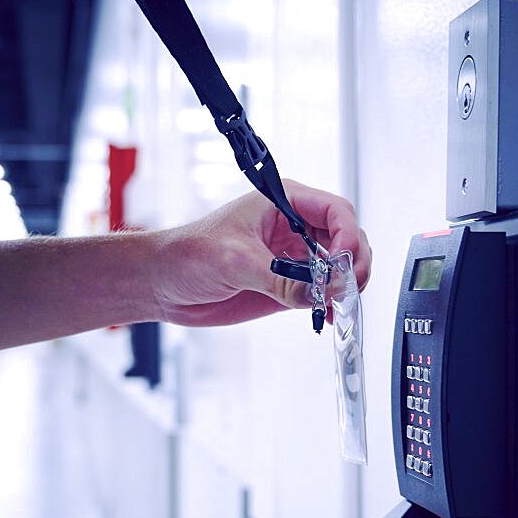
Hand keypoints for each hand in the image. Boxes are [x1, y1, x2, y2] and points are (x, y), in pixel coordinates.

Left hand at [155, 179, 370, 326]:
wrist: (163, 284)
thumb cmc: (187, 254)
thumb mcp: (235, 261)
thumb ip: (280, 277)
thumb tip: (319, 292)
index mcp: (283, 203)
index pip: (336, 211)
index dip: (348, 235)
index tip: (343, 262)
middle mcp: (294, 227)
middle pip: (347, 238)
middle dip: (354, 262)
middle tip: (348, 288)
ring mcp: (293, 256)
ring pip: (339, 266)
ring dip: (347, 285)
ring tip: (340, 304)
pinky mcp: (288, 284)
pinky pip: (322, 291)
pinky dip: (333, 303)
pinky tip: (330, 315)